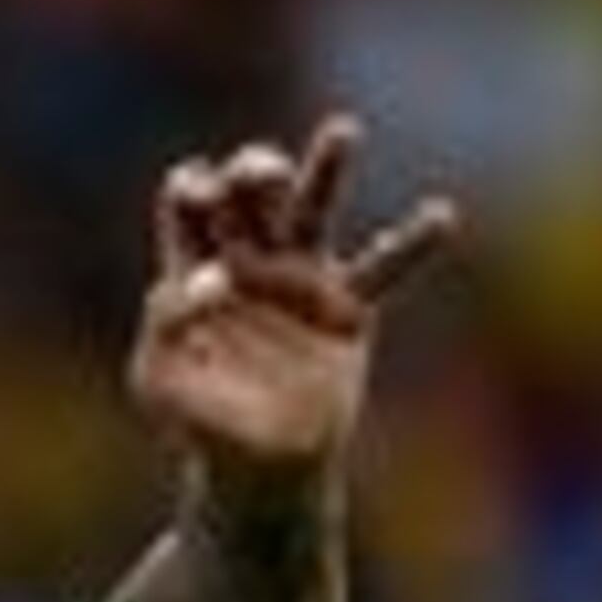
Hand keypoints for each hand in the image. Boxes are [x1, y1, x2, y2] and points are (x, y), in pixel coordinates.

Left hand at [128, 115, 456, 474]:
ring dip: (326, 166)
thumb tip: (208, 280)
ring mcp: (300, 278)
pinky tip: (442, 216)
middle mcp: (249, 258)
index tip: (199, 201)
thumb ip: (166, 326)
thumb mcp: (159, 381)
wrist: (257, 469)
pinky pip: (385, 267)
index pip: (189, 202)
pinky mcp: (346, 308)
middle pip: (250, 190)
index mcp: (195, 265)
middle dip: (254, 170)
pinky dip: (413, 243)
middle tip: (261, 174)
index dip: (193, 189)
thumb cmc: (198, 423)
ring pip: (315, 207)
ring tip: (341, 131)